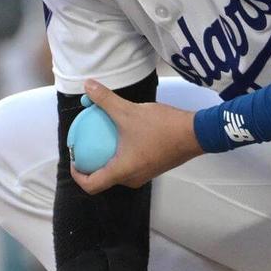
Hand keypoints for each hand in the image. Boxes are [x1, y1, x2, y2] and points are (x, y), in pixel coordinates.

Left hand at [70, 78, 203, 193]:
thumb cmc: (161, 127)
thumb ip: (105, 100)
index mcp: (122, 171)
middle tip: (86, 147)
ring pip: (118, 172)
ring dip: (108, 160)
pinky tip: (123, 136)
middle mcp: (132, 178)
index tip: (75, 159)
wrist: (195, 133)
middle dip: (91, 166)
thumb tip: (87, 85)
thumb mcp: (128, 111)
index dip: (78, 175)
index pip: (91, 185)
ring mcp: (144, 175)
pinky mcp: (154, 168)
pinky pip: (131, 166)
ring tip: (102, 139)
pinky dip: (122, 155)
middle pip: (104, 180)